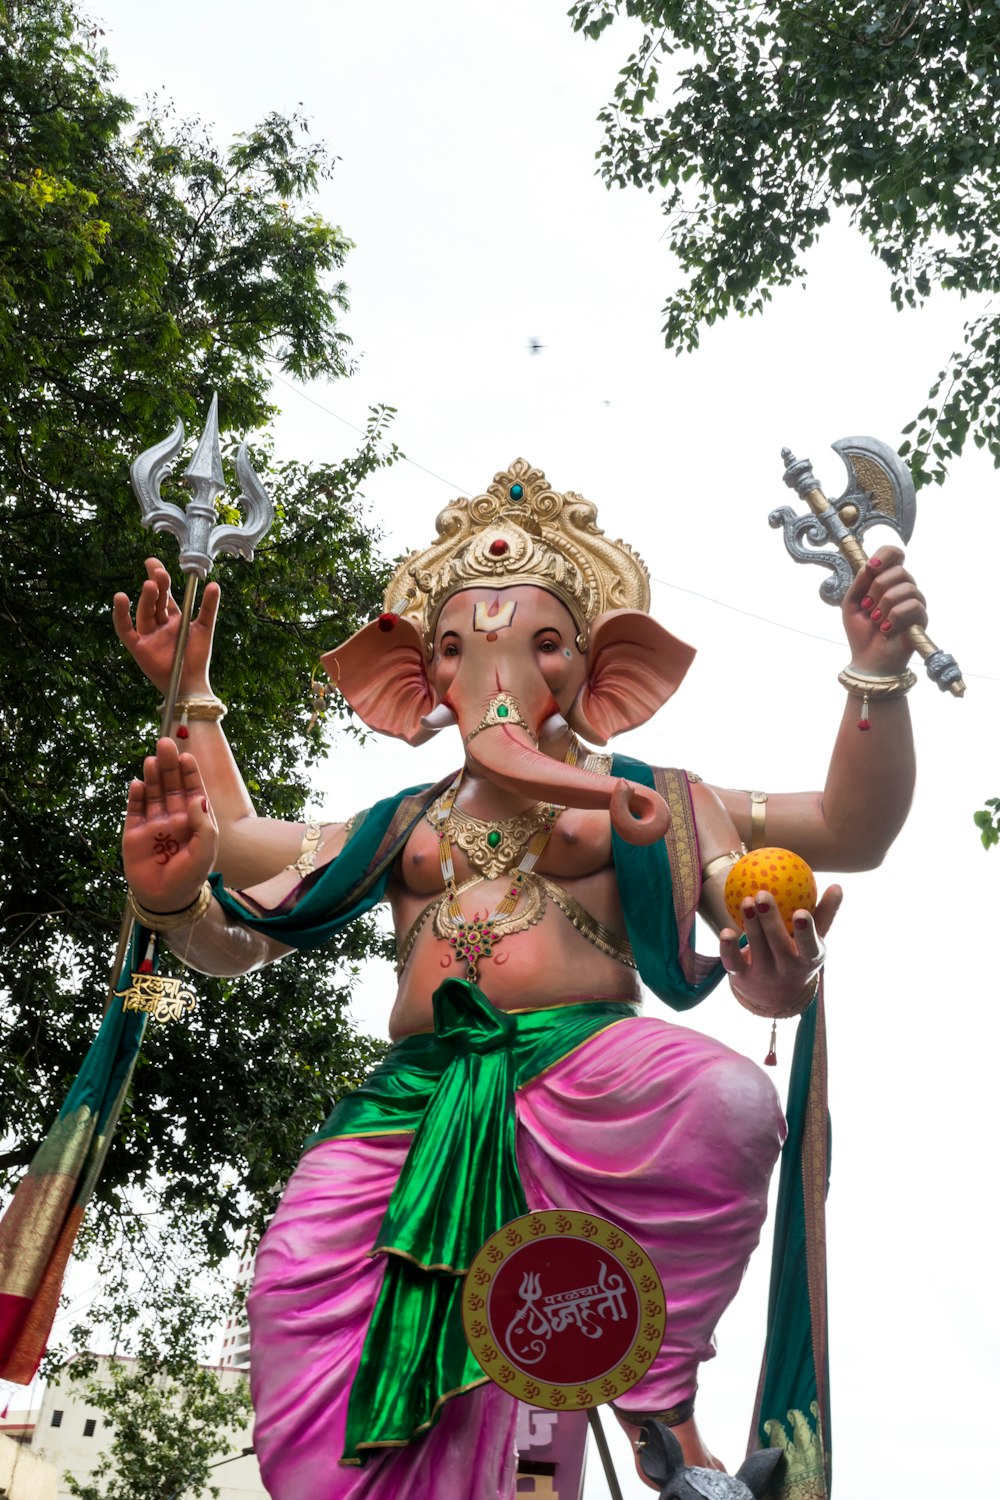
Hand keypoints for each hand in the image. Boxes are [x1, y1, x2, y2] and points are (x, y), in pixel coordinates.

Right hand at [113, 557, 219, 695]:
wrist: (191, 683)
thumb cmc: (197, 658)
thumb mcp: (205, 628)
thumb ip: (208, 607)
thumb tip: (214, 584)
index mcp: (174, 618)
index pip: (165, 593)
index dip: (160, 578)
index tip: (154, 562)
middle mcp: (159, 624)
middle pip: (155, 600)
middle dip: (156, 584)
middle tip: (157, 570)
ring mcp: (147, 635)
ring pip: (144, 612)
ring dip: (147, 598)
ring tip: (151, 585)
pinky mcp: (138, 647)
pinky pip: (125, 629)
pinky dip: (120, 615)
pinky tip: (120, 599)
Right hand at [123, 738, 218, 910]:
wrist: (165, 898)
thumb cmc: (190, 875)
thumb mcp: (205, 850)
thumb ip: (203, 825)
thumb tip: (197, 798)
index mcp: (193, 819)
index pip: (192, 789)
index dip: (189, 772)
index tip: (186, 755)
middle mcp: (173, 817)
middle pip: (171, 785)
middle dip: (169, 765)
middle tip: (166, 744)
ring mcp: (153, 824)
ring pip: (153, 793)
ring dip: (153, 776)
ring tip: (153, 759)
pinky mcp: (134, 833)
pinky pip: (135, 810)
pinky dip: (136, 796)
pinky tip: (139, 783)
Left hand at [718, 885, 841, 1018]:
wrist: (776, 996)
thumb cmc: (799, 954)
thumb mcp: (815, 939)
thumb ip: (825, 913)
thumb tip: (837, 886)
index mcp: (808, 959)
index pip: (809, 947)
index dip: (805, 932)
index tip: (801, 913)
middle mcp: (787, 969)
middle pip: (778, 944)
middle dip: (770, 921)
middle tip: (762, 894)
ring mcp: (764, 974)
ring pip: (756, 947)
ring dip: (750, 923)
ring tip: (746, 900)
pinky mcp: (741, 977)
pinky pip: (732, 960)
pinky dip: (728, 947)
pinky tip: (725, 931)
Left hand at [842, 545, 926, 674]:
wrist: (868, 660)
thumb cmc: (861, 632)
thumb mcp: (852, 603)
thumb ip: (860, 581)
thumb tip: (871, 564)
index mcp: (887, 581)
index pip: (894, 554)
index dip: (885, 555)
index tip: (871, 568)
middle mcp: (904, 588)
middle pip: (899, 570)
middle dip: (876, 589)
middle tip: (867, 607)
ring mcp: (915, 602)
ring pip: (906, 587)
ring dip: (884, 605)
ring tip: (876, 620)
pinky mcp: (922, 618)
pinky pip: (913, 605)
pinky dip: (894, 617)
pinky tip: (886, 629)